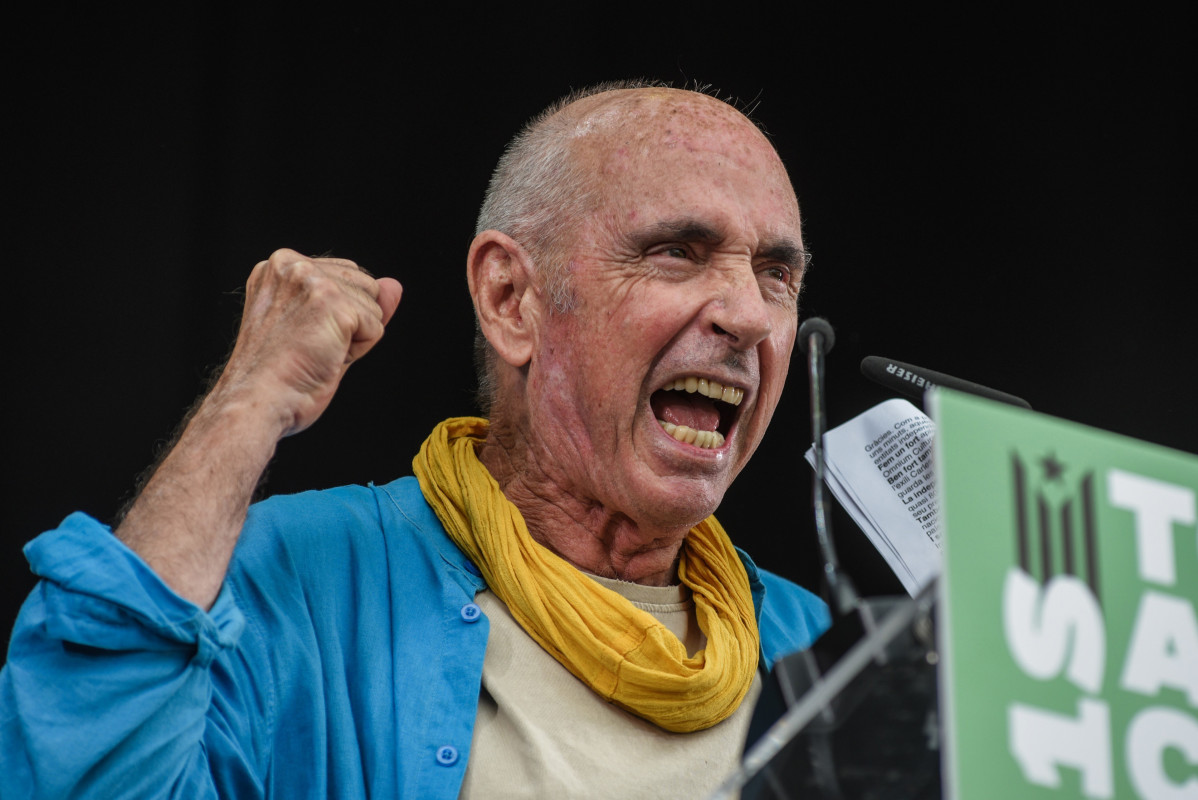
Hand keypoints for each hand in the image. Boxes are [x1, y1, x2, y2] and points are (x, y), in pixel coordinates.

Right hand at [214, 248, 402, 437]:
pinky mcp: (333, 304)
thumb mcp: (320, 327)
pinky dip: (360, 350)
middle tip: (311, 346)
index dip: (338, 314)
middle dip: (351, 321)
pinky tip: (327, 358)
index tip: (302, 335)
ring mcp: (312, 281)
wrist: (258, 401)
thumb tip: (394, 285)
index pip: (344, 276)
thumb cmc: (278, 375)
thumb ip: (358, 300)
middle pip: (365, 284)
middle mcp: (292, 265)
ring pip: (373, 305)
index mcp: (280, 267)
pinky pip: (376, 328)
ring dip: (355, 336)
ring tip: (316, 352)